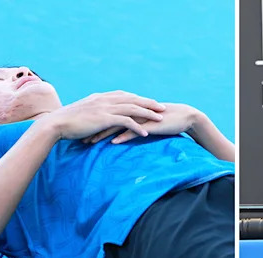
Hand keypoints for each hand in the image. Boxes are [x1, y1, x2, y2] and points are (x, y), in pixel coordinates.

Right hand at [44, 91, 165, 140]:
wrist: (56, 123)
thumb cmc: (66, 121)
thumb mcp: (81, 113)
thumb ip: (91, 112)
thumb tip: (94, 117)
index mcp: (100, 97)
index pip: (124, 95)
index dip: (138, 98)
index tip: (148, 102)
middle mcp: (105, 99)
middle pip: (132, 99)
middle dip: (149, 103)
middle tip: (162, 107)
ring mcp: (105, 108)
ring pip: (133, 108)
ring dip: (148, 113)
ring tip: (160, 119)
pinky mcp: (104, 119)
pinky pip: (126, 122)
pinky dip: (137, 127)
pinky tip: (145, 134)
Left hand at [83, 103, 201, 144]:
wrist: (184, 117)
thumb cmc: (162, 120)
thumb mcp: (143, 121)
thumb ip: (130, 123)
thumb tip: (117, 132)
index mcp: (128, 108)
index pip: (106, 114)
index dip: (92, 122)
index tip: (79, 130)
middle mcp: (132, 110)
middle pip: (107, 119)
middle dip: (92, 128)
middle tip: (78, 137)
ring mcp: (140, 117)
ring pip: (117, 125)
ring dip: (103, 134)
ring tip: (90, 143)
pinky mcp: (149, 124)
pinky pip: (134, 131)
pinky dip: (123, 136)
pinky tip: (113, 143)